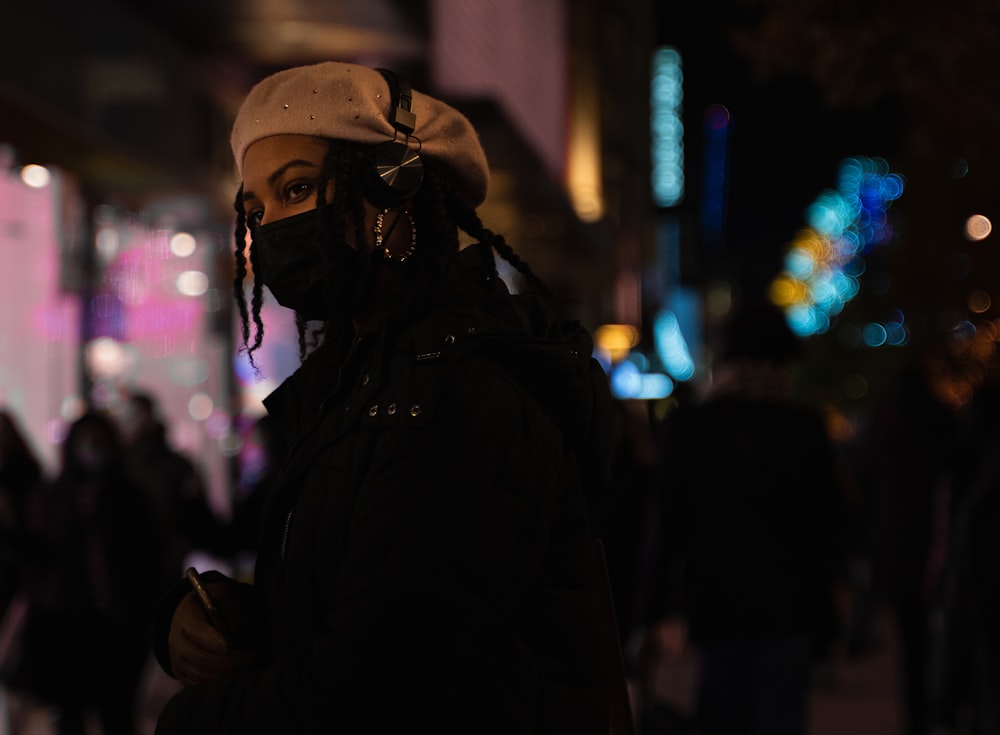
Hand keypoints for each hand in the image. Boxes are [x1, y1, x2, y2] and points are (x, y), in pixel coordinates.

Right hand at [168, 572, 256, 686]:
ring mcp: (175, 658)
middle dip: (230, 663)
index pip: (203, 636)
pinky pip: (195, 684)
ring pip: (199, 675)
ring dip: (225, 676)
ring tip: (246, 670)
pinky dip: (214, 684)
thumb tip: (239, 634)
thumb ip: (231, 611)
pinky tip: (232, 678)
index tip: (247, 648)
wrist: (193, 610)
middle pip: (202, 659)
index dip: (225, 645)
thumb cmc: (214, 601)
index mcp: (186, 618)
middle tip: (252, 661)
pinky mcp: (179, 672)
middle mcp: (176, 641)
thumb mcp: (224, 595)